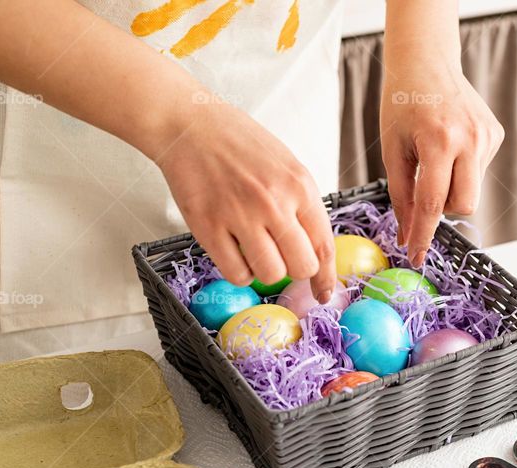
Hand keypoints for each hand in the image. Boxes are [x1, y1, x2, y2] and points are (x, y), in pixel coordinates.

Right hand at [156, 98, 335, 301]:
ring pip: (270, 274)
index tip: (323, 292)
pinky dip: (240, 272)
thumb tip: (315, 250)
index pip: (324, 245)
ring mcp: (240, 216)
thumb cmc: (240, 144)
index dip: (326, 277)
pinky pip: (236, 273)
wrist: (190, 126)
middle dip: (295, 271)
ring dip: (266, 272)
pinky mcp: (208, 227)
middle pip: (301, 266)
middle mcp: (273, 202)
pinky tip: (235, 253)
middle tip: (282, 259)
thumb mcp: (287, 166)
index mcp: (299, 186)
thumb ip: (302, 205)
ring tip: (255, 251)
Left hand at [380, 21, 503, 266]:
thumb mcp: (393, 150)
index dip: (424, 235)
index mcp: (439, 141)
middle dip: (444, 211)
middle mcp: (469, 139)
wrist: (426, 62)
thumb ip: (402, 196)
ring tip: (434, 156)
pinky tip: (449, 144)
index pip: (434, 203)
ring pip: (471, 190)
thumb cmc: (402, 104)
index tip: (416, 257)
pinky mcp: (496, 134)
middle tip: (425, 195)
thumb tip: (407, 236)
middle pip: (465, 205)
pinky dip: (461, 169)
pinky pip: (477, 171)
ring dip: (451, 187)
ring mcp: (487, 136)